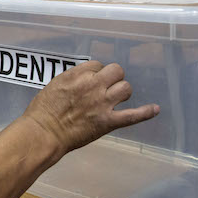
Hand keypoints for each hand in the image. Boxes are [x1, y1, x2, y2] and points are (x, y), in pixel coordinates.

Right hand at [23, 61, 158, 154]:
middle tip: (105, 89)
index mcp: (78, 75)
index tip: (91, 82)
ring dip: (121, 92)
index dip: (96, 73)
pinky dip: (146, 112)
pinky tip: (155, 109)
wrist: (44, 133)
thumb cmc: (42, 110)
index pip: (97, 65)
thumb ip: (73, 79)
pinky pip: (133, 115)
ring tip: (114, 100)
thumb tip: (84, 80)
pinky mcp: (108, 122)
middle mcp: (93, 85)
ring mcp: (103, 103)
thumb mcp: (55, 85)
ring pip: (125, 88)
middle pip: (116, 71)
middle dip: (112, 78)